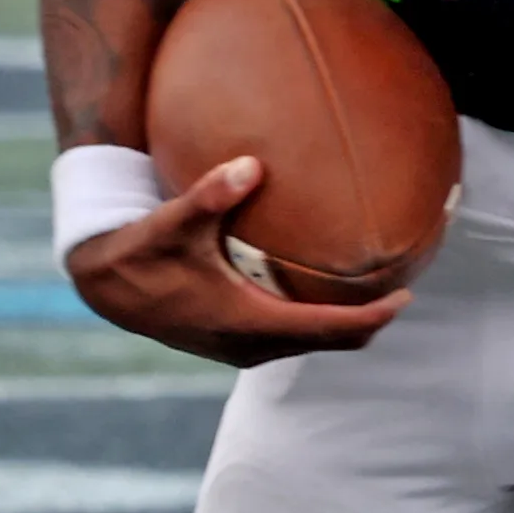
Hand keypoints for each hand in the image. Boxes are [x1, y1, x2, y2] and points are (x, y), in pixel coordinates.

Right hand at [59, 151, 408, 366]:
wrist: (106, 288)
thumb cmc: (141, 252)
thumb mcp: (173, 222)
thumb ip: (212, 195)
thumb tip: (252, 164)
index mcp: (248, 322)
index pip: (330, 329)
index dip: (373, 315)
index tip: (406, 294)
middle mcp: (251, 344)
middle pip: (333, 342)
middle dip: (370, 318)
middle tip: (403, 284)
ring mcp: (243, 348)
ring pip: (313, 342)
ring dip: (345, 321)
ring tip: (375, 286)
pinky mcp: (235, 342)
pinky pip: (293, 337)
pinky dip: (319, 320)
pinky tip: (325, 288)